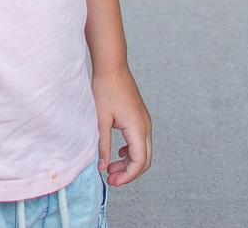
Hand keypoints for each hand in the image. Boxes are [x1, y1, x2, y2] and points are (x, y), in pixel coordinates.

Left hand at [91, 64, 152, 185]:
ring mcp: (145, 122)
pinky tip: (117, 153)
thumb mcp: (101, 120)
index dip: (128, 176)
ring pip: (144, 151)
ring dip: (130, 163)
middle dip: (129, 173)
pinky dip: (131, 152)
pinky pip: (141, 141)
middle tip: (111, 179)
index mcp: (137, 128)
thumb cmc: (105, 89)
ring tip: (111, 168)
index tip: (113, 181)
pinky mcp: (140, 118)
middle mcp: (146, 127)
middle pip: (145, 160)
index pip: (139, 161)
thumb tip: (103, 167)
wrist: (112, 67)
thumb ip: (103, 145)